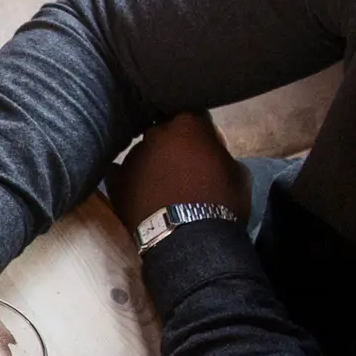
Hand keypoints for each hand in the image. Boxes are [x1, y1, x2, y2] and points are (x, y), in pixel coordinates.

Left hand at [101, 109, 247, 230]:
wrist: (190, 239)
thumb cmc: (222, 202)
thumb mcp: (238, 172)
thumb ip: (220, 153)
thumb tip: (211, 155)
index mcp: (188, 124)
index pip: (194, 116)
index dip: (201, 132)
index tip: (206, 146)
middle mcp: (155, 133)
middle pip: (165, 132)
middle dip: (174, 145)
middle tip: (184, 166)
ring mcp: (133, 156)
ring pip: (144, 153)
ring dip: (153, 163)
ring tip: (162, 187)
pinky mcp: (116, 181)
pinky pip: (121, 175)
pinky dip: (130, 181)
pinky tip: (139, 192)